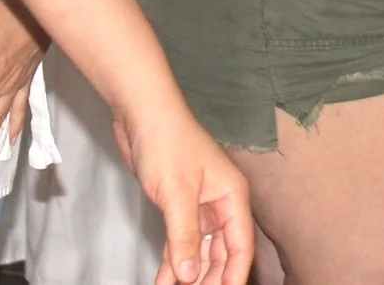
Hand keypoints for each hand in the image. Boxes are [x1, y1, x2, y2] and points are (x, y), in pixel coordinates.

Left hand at [111, 98, 254, 284]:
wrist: (142, 114)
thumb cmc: (168, 144)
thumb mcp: (177, 194)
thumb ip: (185, 237)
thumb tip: (190, 276)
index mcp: (232, 196)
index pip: (240, 245)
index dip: (234, 274)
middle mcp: (220, 204)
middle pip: (221, 252)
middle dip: (209, 278)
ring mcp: (199, 206)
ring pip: (200, 250)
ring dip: (189, 273)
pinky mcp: (178, 206)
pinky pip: (180, 241)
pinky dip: (173, 261)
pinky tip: (164, 280)